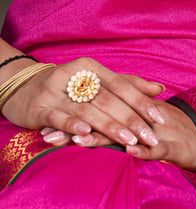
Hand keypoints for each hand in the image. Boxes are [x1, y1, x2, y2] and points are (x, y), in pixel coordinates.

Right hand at [1, 58, 165, 149]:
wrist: (22, 88)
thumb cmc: (68, 87)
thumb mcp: (97, 81)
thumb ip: (128, 84)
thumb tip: (159, 88)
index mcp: (91, 67)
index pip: (121, 85)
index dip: (141, 102)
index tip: (159, 118)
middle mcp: (74, 76)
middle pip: (108, 99)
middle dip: (131, 120)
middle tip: (149, 137)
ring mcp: (55, 91)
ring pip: (88, 110)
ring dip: (110, 126)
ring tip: (129, 141)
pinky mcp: (39, 108)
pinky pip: (58, 117)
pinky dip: (73, 125)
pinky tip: (87, 135)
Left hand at [41, 101, 195, 171]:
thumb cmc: (173, 138)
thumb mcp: (143, 132)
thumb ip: (121, 128)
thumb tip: (88, 131)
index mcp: (132, 115)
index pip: (99, 113)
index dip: (73, 119)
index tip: (47, 125)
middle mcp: (140, 120)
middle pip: (105, 121)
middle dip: (76, 129)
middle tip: (49, 135)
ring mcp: (156, 132)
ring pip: (126, 134)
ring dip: (101, 138)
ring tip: (77, 142)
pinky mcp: (173, 147)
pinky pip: (156, 149)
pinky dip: (142, 151)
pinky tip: (127, 152)